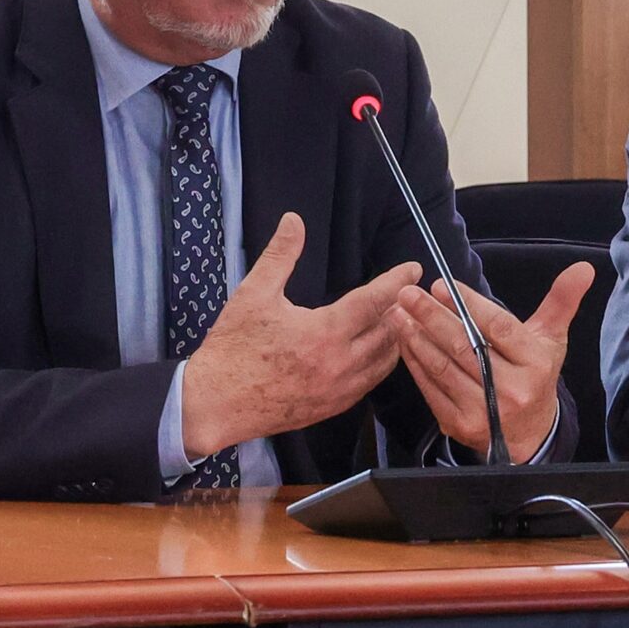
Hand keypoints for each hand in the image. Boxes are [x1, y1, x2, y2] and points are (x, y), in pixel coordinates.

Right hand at [180, 213, 420, 459]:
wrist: (215, 403)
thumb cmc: (234, 347)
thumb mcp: (254, 294)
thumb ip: (280, 255)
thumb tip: (294, 220)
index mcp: (325, 332)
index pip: (374, 301)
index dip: (395, 281)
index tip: (413, 268)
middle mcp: (341, 363)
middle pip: (388, 332)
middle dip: (402, 309)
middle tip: (410, 291)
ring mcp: (340, 390)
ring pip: (384, 362)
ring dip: (395, 338)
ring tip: (400, 319)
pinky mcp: (333, 408)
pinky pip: (369, 384)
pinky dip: (380, 364)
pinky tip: (376, 353)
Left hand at [389, 261, 592, 462]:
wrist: (529, 436)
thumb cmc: (536, 375)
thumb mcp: (551, 339)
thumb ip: (561, 302)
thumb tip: (583, 268)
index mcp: (535, 363)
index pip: (498, 329)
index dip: (468, 306)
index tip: (441, 286)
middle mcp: (512, 389)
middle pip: (465, 347)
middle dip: (432, 317)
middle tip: (408, 294)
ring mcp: (484, 410)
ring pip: (444, 368)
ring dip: (416, 338)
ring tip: (398, 313)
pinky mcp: (460, 425)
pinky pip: (432, 389)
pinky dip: (415, 363)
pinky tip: (404, 342)